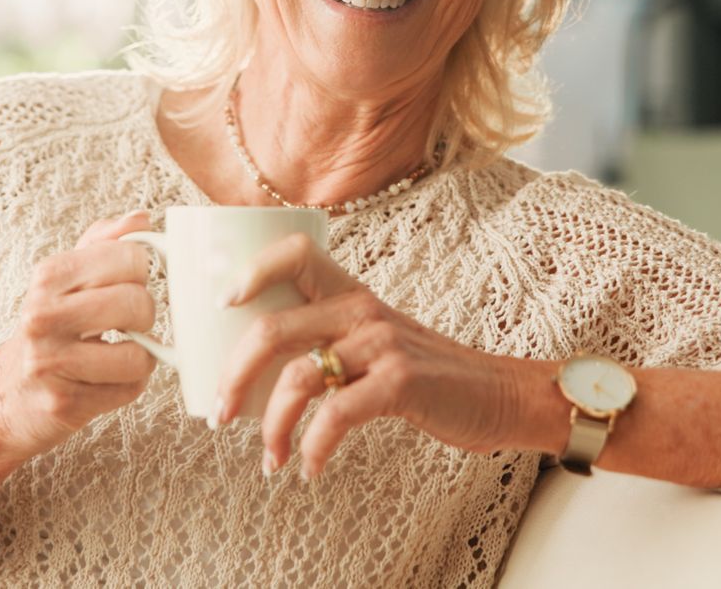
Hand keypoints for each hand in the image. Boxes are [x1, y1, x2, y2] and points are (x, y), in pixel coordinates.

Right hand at [0, 210, 157, 459]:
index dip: (141, 271)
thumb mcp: (64, 280)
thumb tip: (139, 218)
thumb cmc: (45, 332)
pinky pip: (129, 390)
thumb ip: (103, 244)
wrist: (3, 396)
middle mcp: (42, 316)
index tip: (130, 281)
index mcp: (46, 277)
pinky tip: (105, 379)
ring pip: (138, 355)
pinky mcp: (63, 403)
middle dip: (144, 315)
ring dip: (139, 357)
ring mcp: (50, 362)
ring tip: (118, 353)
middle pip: (136, 304)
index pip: (129, 257)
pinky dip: (127, 386)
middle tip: (129, 321)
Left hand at [213, 234, 538, 479]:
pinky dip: (313, 448)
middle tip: (220, 413)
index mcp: (350, 292)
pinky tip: (309, 467)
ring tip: (269, 458)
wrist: (500, 394)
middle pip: (271, 330)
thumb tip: (252, 369)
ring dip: (271, 426)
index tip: (220, 305)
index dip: (250, 270)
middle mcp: (361, 308)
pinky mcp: (401, 382)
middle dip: (233, 377)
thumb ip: (328, 338)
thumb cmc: (428, 374)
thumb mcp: (375, 340)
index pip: (294, 252)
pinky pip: (336, 416)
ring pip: (297, 378)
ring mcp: (382, 343)